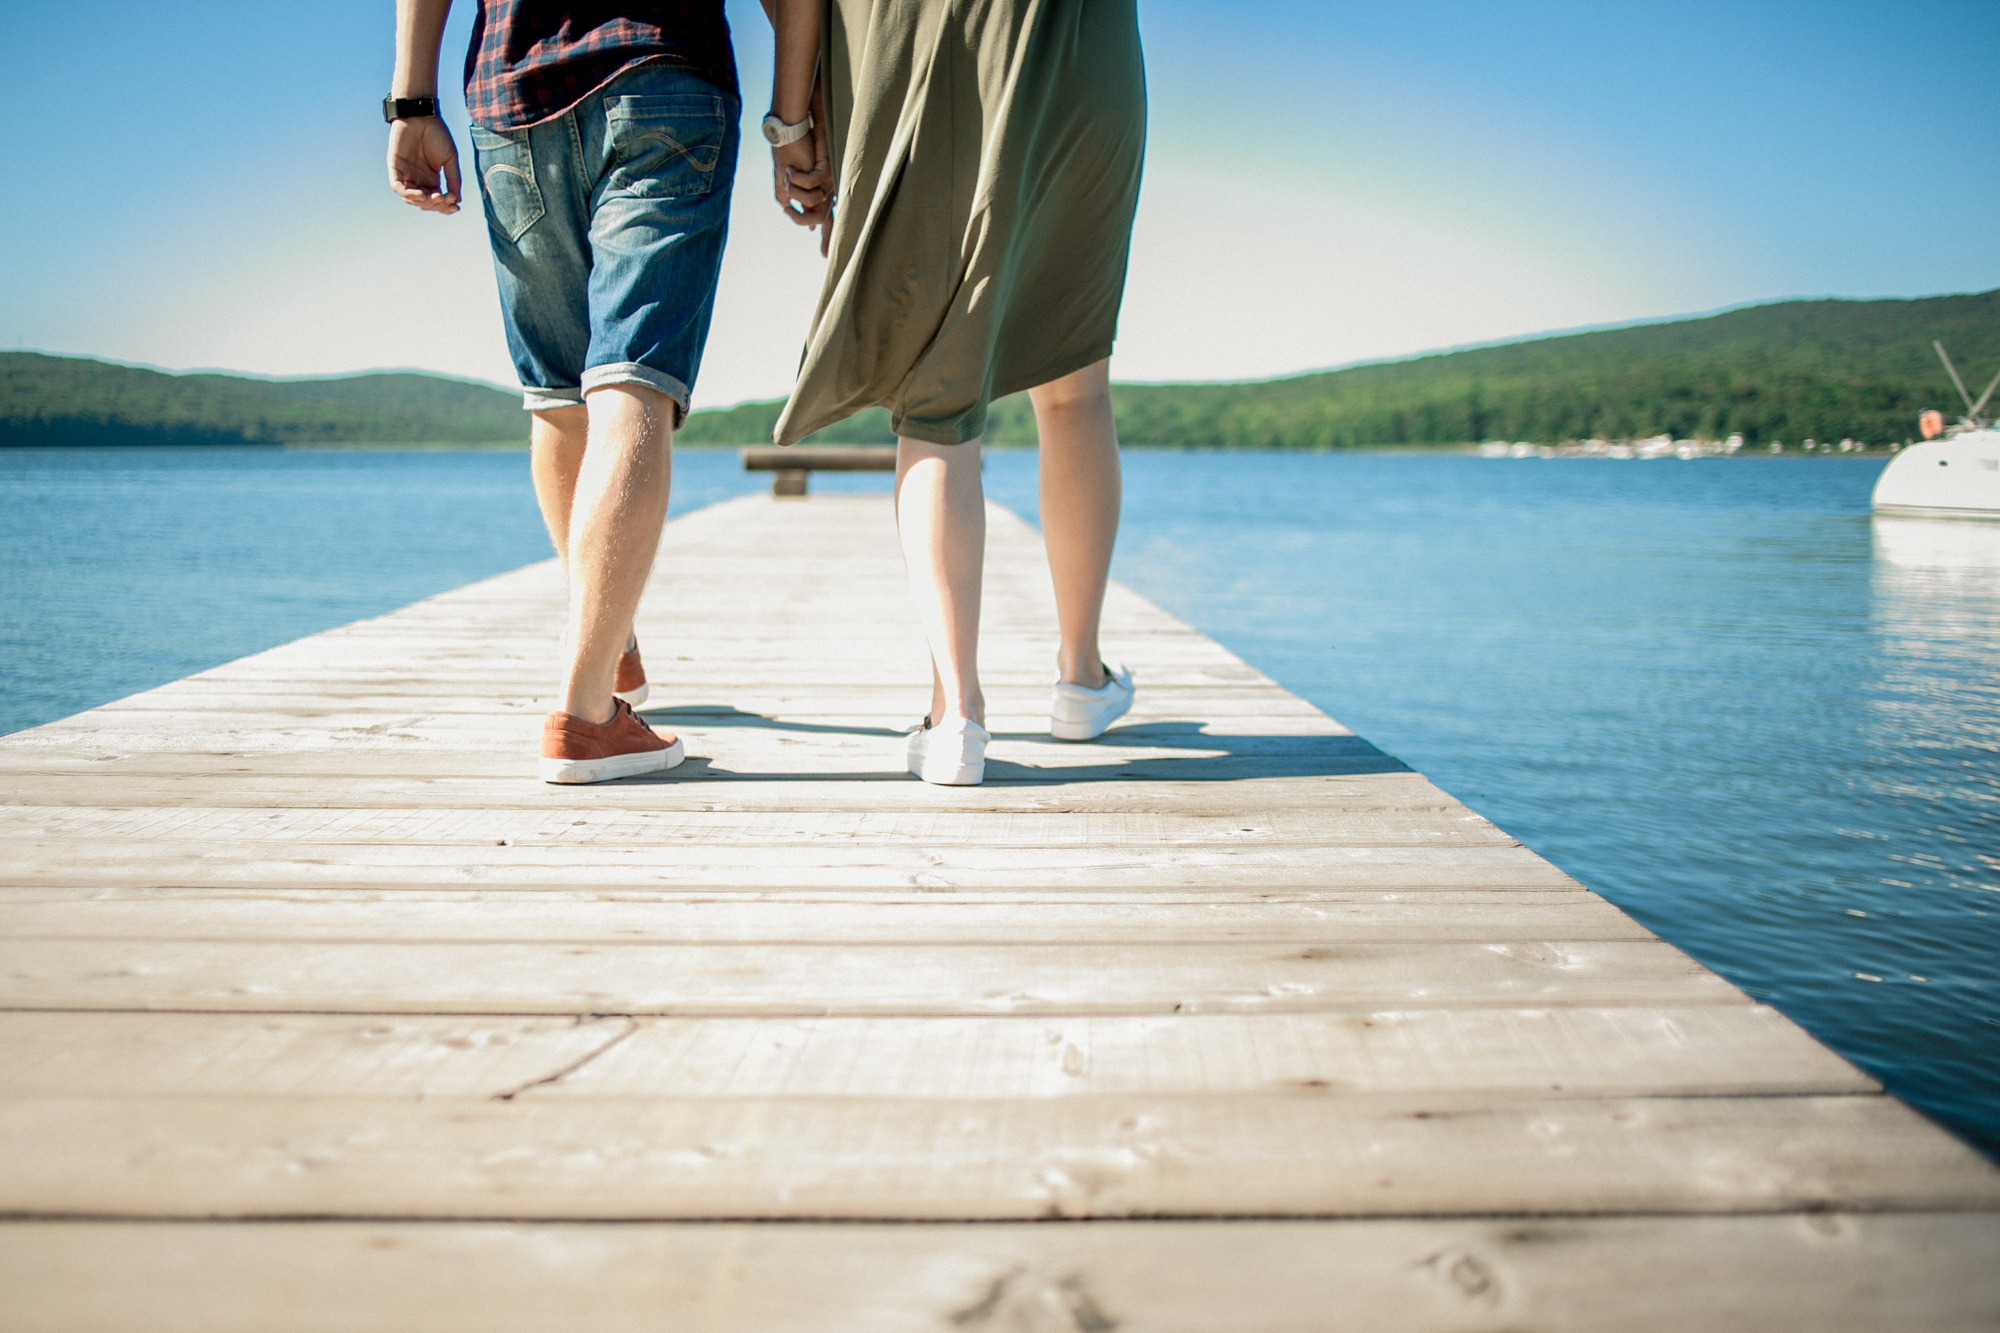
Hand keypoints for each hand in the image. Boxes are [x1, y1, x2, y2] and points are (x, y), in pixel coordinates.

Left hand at [387, 116, 461, 213]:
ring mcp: (405, 173)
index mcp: (431, 178)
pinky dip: (408, 193)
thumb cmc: (437, 134)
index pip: (437, 200)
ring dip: (422, 202)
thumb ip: (454, 179)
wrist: (422, 115)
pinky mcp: (394, 166)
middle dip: (436, 205)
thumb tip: (457, 200)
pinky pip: (398, 186)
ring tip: (433, 198)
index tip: (457, 207)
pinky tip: (420, 194)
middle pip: (424, 202)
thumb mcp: (450, 159)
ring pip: (410, 197)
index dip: (446, 206)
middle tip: (445, 200)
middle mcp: (418, 178)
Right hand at [771, 102, 832, 254]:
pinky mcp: (826, 169)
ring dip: (795, 192)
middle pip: (828, 217)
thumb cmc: (792, 148)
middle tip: (814, 239)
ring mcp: (829, 180)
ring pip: (814, 202)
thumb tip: (788, 208)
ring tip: (787, 176)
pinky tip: (791, 169)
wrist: (797, 127)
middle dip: (822, 231)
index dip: (827, 236)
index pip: (826, 218)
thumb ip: (788, 193)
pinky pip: (811, 184)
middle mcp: (828, 188)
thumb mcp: (786, 176)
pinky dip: (798, 179)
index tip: (825, 254)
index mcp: (820, 192)